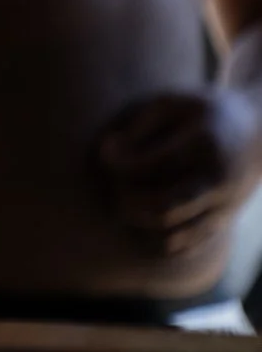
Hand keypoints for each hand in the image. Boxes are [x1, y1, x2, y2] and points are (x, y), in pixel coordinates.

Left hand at [90, 89, 261, 256]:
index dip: (118, 166)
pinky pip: (184, 247)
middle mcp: (217, 181)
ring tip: (129, 200)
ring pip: (171, 236)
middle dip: (125, 201)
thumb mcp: (171, 104)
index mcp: (203, 145)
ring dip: (138, 223)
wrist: (260, 132)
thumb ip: (136, 126)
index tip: (105, 156)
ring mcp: (223, 207)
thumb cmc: (202, 114)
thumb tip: (105, 156)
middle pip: (161, 208)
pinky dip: (155, 240)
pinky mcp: (222, 222)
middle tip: (114, 185)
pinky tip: (146, 217)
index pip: (151, 166)